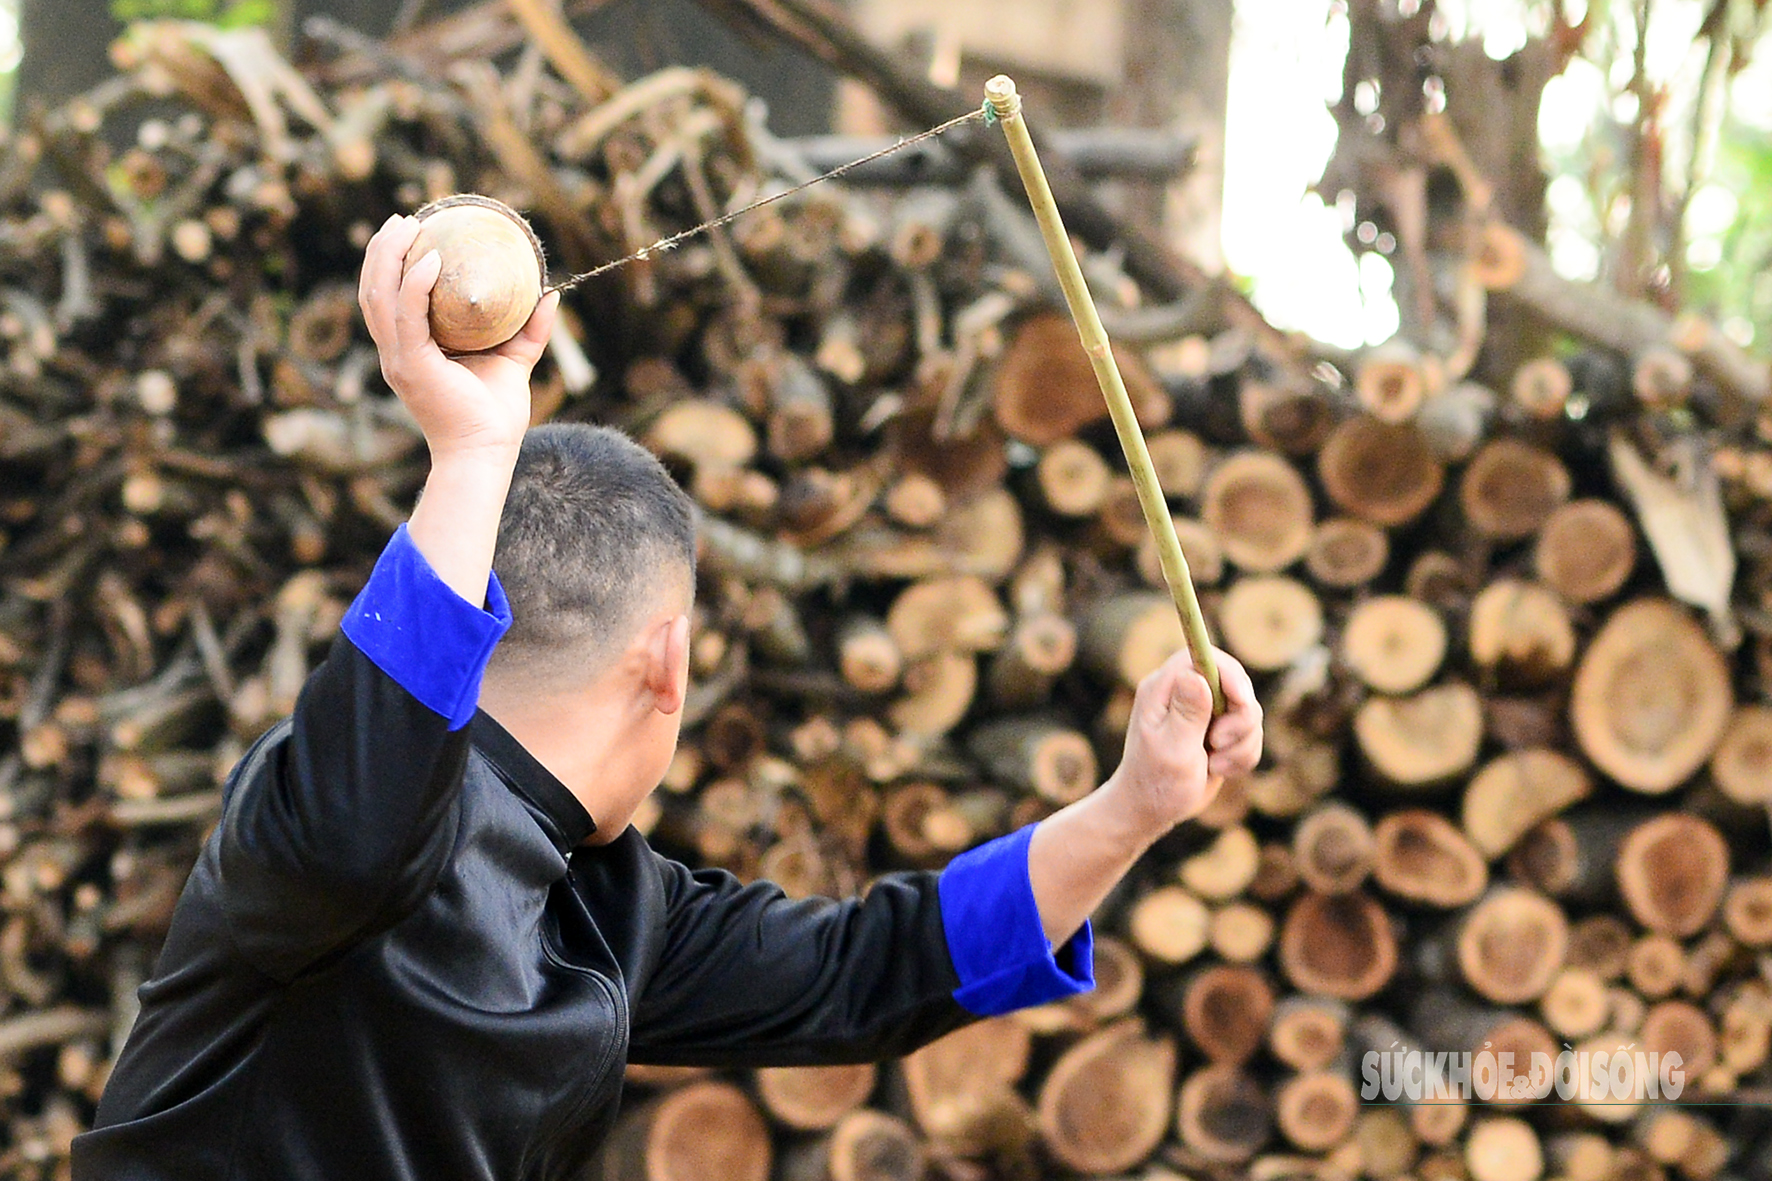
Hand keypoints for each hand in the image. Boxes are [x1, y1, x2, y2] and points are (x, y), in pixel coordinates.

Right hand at [357, 214, 559, 459]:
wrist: (487, 454)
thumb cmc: (496, 416)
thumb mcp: (514, 362)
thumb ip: (529, 330)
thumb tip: (550, 295)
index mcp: (410, 352)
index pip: (385, 299)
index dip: (389, 263)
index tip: (408, 231)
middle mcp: (396, 354)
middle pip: (372, 291)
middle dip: (382, 250)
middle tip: (403, 219)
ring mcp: (399, 360)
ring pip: (378, 297)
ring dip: (389, 256)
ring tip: (408, 226)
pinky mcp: (412, 366)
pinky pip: (408, 316)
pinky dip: (415, 285)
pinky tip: (431, 260)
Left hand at [1102, 646, 1262, 833]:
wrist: (1153, 810)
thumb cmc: (1155, 783)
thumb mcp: (1173, 750)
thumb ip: (1187, 713)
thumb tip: (1195, 675)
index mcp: (1162, 690)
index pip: (1202, 657)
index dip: (1229, 673)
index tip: (1241, 701)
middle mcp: (1184, 693)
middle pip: (1235, 683)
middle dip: (1239, 720)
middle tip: (1218, 744)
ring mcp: (1203, 710)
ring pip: (1248, 712)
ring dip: (1241, 744)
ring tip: (1214, 765)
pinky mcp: (1219, 729)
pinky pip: (1250, 734)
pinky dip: (1242, 755)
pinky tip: (1219, 770)